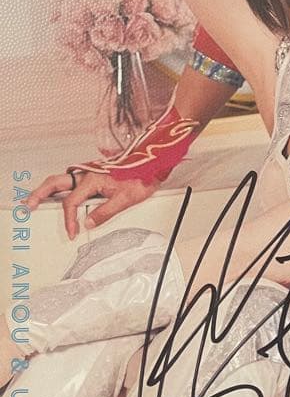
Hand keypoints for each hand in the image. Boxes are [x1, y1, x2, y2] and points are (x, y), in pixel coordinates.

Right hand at [27, 171, 159, 240]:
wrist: (154, 164)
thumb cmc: (142, 178)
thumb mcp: (125, 199)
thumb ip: (104, 212)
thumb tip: (87, 224)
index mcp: (93, 179)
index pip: (71, 202)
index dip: (69, 220)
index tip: (72, 232)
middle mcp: (87, 174)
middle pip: (56, 183)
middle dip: (39, 194)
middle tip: (29, 205)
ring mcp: (89, 172)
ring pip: (61, 179)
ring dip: (46, 189)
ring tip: (35, 200)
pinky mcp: (93, 174)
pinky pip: (71, 180)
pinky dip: (59, 187)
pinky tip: (57, 195)